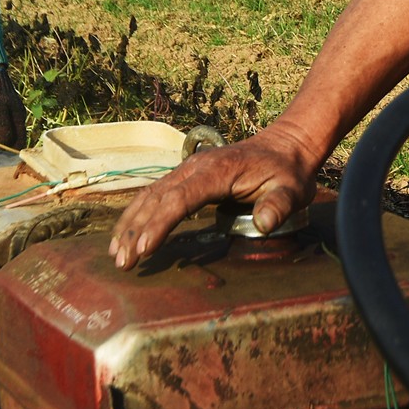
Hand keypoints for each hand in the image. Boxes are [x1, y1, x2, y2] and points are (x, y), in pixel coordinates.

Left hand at [0, 66, 27, 148]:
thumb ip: (2, 126)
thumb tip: (5, 145)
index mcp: (19, 117)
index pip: (20, 141)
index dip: (12, 152)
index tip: (1, 162)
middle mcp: (17, 116)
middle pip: (16, 139)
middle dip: (7, 149)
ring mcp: (10, 113)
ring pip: (9, 134)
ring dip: (1, 143)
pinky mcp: (2, 110)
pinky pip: (3, 127)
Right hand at [111, 124, 319, 269]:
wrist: (285, 146)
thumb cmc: (287, 172)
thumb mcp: (291, 190)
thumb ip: (278, 206)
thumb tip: (264, 223)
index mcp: (217, 171)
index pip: (180, 199)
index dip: (159, 224)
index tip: (145, 249)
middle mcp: (195, 167)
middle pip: (156, 198)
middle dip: (136, 230)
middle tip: (123, 262)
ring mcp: (188, 169)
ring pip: (150, 196)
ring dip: (130, 224)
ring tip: (117, 255)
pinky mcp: (187, 176)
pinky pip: (156, 195)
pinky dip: (138, 215)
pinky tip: (128, 235)